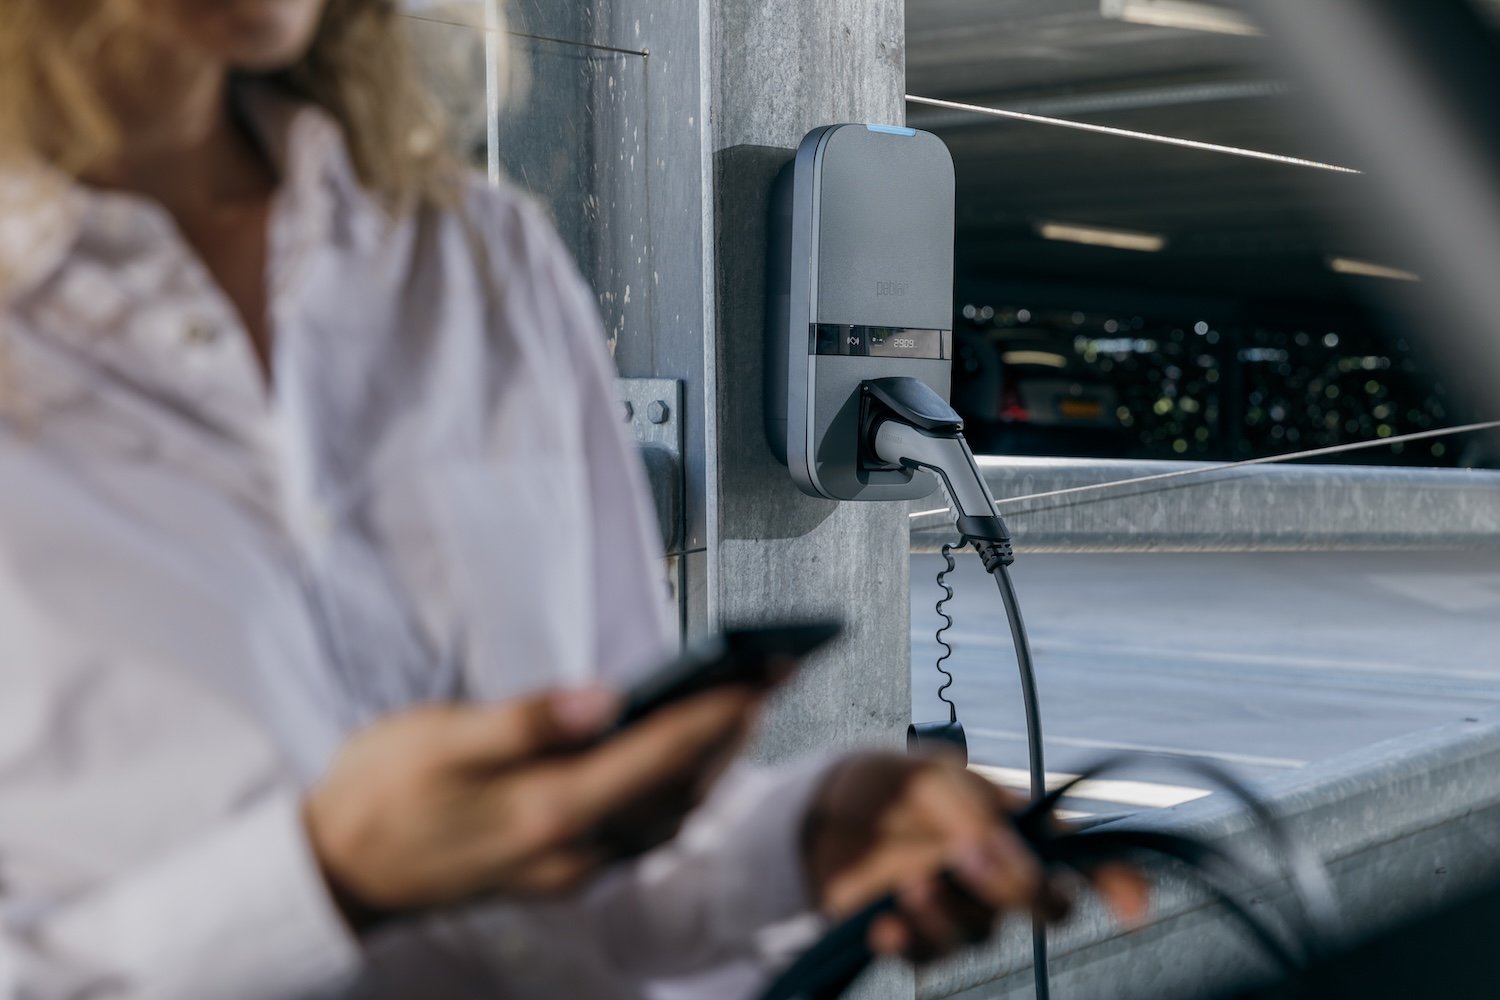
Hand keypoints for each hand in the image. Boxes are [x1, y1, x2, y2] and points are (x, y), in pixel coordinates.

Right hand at [303, 684, 761, 927]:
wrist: (339, 870)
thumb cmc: (382, 791)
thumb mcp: (441, 738)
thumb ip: (529, 720)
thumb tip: (608, 697)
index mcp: (548, 809)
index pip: (659, 756)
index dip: (716, 712)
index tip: (763, 674)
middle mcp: (573, 849)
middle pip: (677, 790)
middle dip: (729, 733)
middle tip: (771, 678)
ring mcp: (567, 866)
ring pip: (663, 816)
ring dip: (707, 764)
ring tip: (739, 707)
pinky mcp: (556, 868)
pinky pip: (636, 831)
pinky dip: (670, 791)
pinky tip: (675, 758)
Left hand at [802, 752, 1148, 960]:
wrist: (818, 814)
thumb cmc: (886, 785)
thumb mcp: (927, 776)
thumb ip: (970, 812)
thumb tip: (1004, 862)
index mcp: (1013, 822)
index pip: (1081, 852)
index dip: (1117, 880)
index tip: (1132, 910)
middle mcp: (997, 869)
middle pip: (1046, 905)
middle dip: (1023, 894)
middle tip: (975, 868)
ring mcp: (960, 905)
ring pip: (985, 934)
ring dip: (951, 913)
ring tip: (909, 882)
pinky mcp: (918, 934)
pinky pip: (932, 956)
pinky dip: (911, 944)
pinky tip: (884, 926)